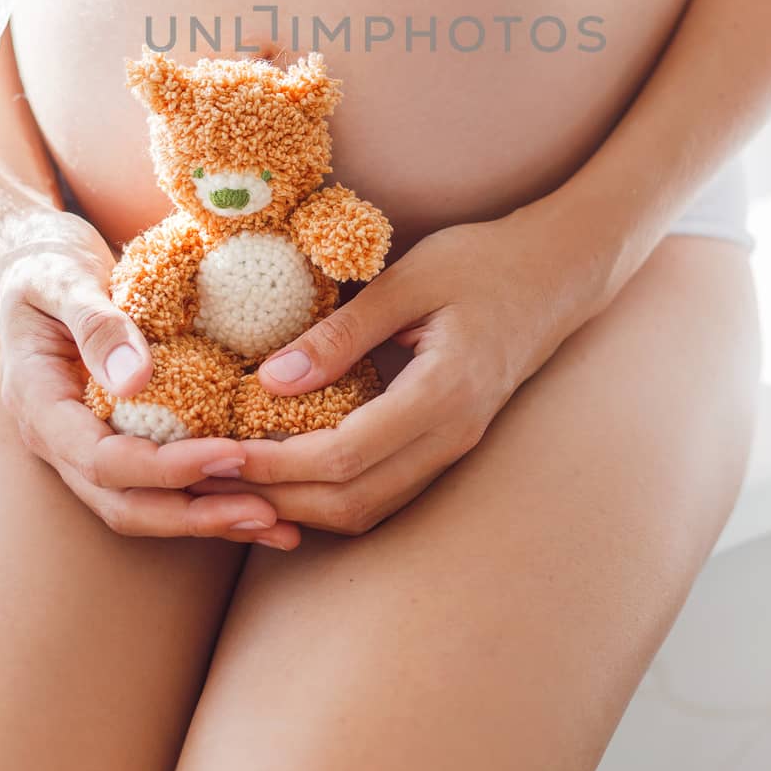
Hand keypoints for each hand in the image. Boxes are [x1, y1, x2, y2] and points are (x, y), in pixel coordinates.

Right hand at [0, 210, 298, 547]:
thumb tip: (135, 380)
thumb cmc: (44, 261)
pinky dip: (207, 494)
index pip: (104, 463)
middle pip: (124, 504)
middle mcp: (59, 441)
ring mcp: (85, 445)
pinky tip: (261, 497)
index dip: (167, 469)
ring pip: (143, 505)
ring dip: (208, 519)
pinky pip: (159, 481)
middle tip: (266, 512)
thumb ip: (96, 325)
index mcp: (40, 407)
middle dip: (195, 516)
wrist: (30, 258)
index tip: (233, 455)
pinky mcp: (117, 437)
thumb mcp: (60, 279)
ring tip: (278, 525)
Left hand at [188, 201, 606, 536]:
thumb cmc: (484, 263)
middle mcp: (451, 437)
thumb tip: (270, 380)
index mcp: (442, 395)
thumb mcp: (409, 280)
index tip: (217, 450)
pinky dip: (332, 490)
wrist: (558, 273)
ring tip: (240, 477)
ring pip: (368, 507)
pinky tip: (291, 466)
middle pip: (352, 502)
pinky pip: (384, 489)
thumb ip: (342, 333)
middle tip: (213, 474)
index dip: (274, 464)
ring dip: (301, 503)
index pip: (343, 457)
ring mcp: (454, 447)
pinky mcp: (449, 443)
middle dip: (277, 497)